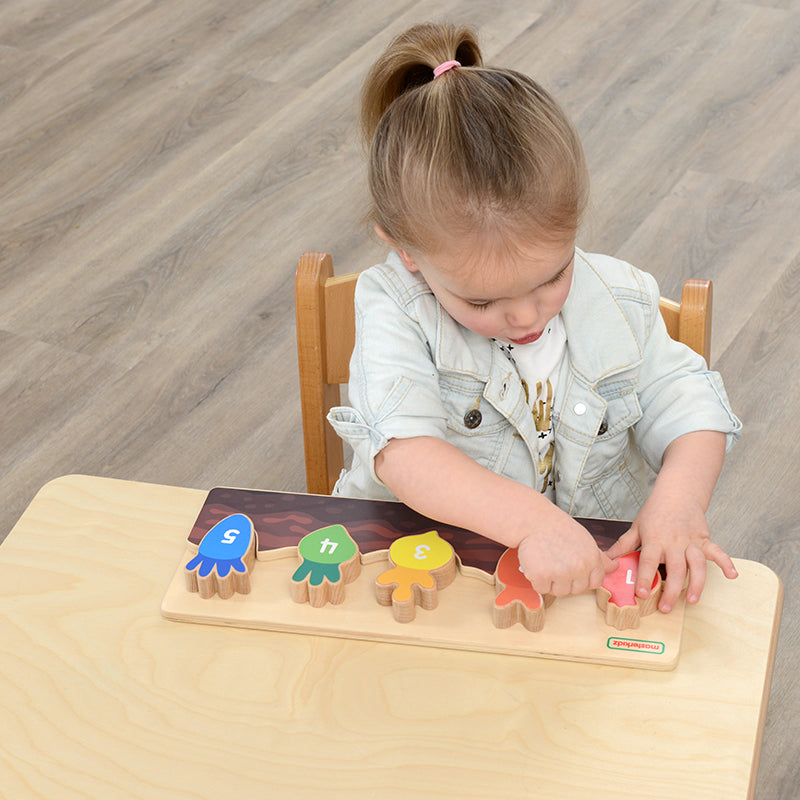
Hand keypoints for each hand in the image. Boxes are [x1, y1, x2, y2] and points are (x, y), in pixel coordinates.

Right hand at [518, 518, 617, 596]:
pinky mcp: (541, 576)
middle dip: (566, 580)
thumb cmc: (559, 529)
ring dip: (551, 582)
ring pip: (559, 592)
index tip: (573, 569)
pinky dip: (537, 579)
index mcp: (592, 560)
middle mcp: (579, 568)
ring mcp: (560, 573)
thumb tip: (615, 567)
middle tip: (556, 561)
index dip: (583, 578)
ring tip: (546, 561)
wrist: (534, 520)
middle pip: (576, 590)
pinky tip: (537, 563)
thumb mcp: (585, 540)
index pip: (595, 583)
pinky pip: (541, 588)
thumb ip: (600, 557)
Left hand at [606, 490, 736, 612]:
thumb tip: (606, 560)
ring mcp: (691, 542)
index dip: (645, 577)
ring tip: (692, 600)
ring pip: (696, 565)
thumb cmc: (655, 511)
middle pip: (674, 569)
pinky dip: (726, 562)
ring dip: (696, 583)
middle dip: (671, 590)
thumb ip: (623, 545)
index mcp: (654, 539)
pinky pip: (717, 552)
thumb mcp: (636, 527)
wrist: (677, 492)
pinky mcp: (704, 540)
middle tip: (666, 608)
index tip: (642, 594)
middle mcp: (674, 542)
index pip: (648, 561)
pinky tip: (732, 575)